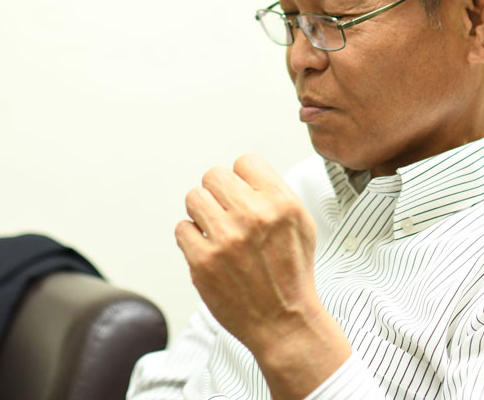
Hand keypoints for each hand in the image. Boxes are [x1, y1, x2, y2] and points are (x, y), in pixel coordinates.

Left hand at [176, 153, 350, 398]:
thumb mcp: (301, 223)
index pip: (245, 161)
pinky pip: (182, 228)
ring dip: (202, 213)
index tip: (244, 195)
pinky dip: (192, 239)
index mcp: (281, 203)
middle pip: (214, 175)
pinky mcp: (203, 261)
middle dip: (218, 193)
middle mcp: (254, 216)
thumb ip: (275, 193)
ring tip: (215, 230)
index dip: (243, 178)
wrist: (284, 321)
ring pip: (193, 197)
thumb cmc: (292, 273)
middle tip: (226, 213)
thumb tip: (243, 172)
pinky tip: (209, 250)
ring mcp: (226, 239)